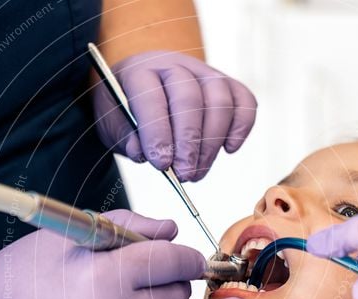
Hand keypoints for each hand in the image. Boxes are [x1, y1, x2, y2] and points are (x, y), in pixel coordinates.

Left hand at [93, 50, 256, 181]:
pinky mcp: (227, 86)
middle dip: (189, 142)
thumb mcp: (114, 125)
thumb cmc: (127, 112)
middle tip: (185, 174)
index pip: (151, 97)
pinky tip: (228, 149)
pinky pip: (244, 101)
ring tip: (198, 172)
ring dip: (212, 142)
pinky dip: (241, 127)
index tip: (161, 164)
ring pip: (220, 100)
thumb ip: (126, 137)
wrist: (143, 94)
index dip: (157, 132)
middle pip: (190, 98)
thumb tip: (142, 153)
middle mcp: (174, 66)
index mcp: (139, 71)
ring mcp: (204, 73)